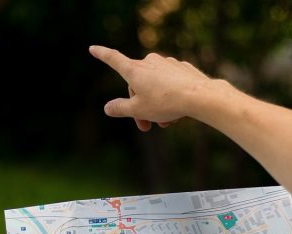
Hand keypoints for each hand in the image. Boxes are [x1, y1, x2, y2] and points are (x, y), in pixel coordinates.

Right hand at [89, 45, 210, 130]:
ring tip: (165, 123)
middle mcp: (149, 62)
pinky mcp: (181, 68)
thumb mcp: (138, 110)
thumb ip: (120, 108)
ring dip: (155, 106)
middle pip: (137, 86)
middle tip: (146, 127)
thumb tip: (107, 108)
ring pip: (155, 87)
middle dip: (139, 107)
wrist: (199, 96)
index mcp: (134, 70)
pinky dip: (169, 98)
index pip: (113, 60)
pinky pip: (169, 84)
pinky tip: (177, 111)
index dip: (102, 55)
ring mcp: (167, 63)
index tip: (92, 48)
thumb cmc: (165, 103)